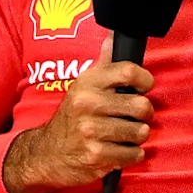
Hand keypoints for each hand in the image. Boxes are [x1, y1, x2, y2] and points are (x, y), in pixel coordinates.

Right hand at [4, 44, 154, 192]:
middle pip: (141, 105)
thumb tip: (114, 37)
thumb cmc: (72, 116)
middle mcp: (87, 104)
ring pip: (140, 131)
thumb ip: (103, 63)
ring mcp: (91, 132)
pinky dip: (132, 154)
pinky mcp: (96, 156)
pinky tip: (120, 149)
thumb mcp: (83, 85)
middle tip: (135, 116)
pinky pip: (134, 154)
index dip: (145, 80)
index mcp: (87, 83)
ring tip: (126, 134)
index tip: (144, 87)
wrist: (48, 152)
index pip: (129, 72)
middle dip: (144, 113)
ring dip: (138, 135)